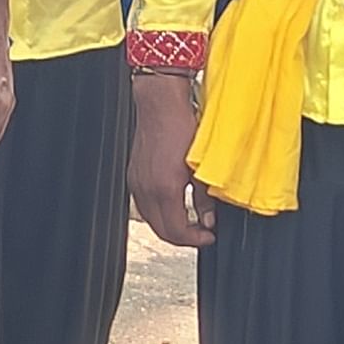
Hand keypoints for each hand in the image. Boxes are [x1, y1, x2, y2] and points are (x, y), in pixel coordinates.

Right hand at [127, 69, 214, 248]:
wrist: (160, 103)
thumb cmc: (181, 126)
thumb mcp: (201, 166)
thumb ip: (205, 198)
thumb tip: (209, 219)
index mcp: (165, 189)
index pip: (177, 231)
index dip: (195, 240)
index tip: (209, 236)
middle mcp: (146, 189)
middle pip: (161, 231)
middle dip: (183, 238)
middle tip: (201, 234)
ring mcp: (136, 183)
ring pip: (151, 220)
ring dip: (170, 226)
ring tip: (189, 222)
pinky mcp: (133, 175)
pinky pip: (144, 205)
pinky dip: (159, 213)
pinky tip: (173, 206)